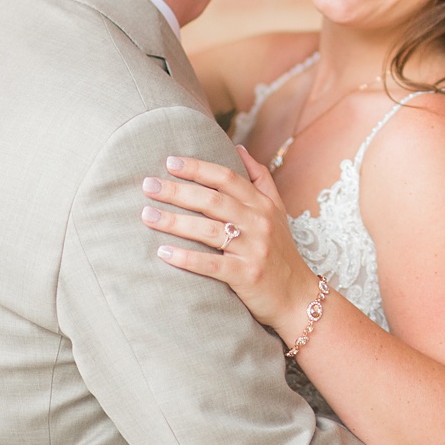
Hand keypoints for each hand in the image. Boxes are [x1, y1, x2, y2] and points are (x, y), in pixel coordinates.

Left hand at [143, 146, 323, 337]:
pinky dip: (186, 258)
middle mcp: (259, 223)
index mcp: (263, 205)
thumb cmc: (281, 252)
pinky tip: (163, 252)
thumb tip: (239, 148)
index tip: (170, 162)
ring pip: (208, 231)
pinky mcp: (246, 276)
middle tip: (148, 185)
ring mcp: (253, 249)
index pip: (227, 178)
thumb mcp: (277, 211)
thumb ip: (260, 179)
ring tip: (147, 215)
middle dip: (177, 191)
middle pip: (212, 201)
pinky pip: (211, 265)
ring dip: (175, 221)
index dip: (198, 168)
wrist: (297, 296)